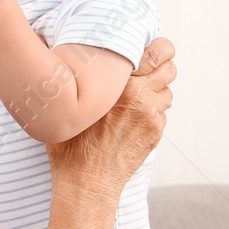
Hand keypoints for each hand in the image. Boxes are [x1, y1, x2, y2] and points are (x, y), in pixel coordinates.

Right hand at [46, 37, 174, 195]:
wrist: (86, 180)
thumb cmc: (71, 140)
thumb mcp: (70, 101)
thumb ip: (79, 74)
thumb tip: (59, 48)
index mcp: (121, 83)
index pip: (158, 52)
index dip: (159, 48)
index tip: (153, 49)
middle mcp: (140, 96)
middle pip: (169, 69)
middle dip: (162, 67)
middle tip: (147, 71)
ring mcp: (151, 116)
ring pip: (167, 91)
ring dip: (156, 91)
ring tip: (136, 98)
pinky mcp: (155, 132)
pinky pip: (161, 112)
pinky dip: (152, 112)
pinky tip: (132, 119)